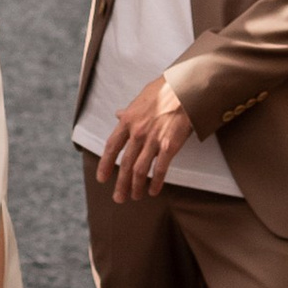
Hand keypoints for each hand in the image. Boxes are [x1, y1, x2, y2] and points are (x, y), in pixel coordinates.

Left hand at [99, 74, 195, 201]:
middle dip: (121, 184)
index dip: (105, 164)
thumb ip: (128, 112)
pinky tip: (153, 191)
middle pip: (125, 164)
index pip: (112, 147)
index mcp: (128, 120)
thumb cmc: (164, 91)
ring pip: (140, 170)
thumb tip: (118, 115)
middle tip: (119, 198)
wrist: (185, 89)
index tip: (102, 178)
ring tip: (135, 196)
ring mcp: (153, 140)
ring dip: (136, 186)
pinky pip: (160, 169)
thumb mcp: (140, 99)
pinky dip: (156, 182)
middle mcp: (137, 132)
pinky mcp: (169, 146)